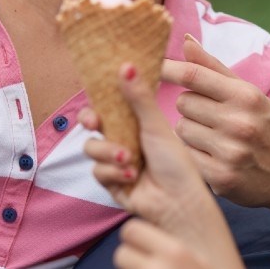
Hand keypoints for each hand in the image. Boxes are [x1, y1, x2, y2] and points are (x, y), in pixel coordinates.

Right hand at [81, 62, 242, 268]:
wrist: (179, 203)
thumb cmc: (176, 163)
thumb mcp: (156, 126)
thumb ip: (139, 98)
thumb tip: (125, 65)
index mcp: (136, 123)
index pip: (108, 106)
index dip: (97, 100)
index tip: (97, 95)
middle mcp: (124, 139)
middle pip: (93, 126)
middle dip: (90, 123)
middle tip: (95, 122)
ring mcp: (116, 162)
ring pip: (92, 149)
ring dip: (108, 152)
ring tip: (129, 159)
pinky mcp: (112, 182)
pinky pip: (98, 171)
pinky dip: (113, 173)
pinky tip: (131, 176)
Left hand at [162, 35, 269, 207]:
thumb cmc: (267, 128)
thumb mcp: (249, 94)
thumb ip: (214, 68)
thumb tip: (185, 41)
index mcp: (246, 96)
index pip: (194, 75)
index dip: (168, 69)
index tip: (152, 66)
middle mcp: (238, 122)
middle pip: (183, 102)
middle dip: (190, 107)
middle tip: (210, 116)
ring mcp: (229, 151)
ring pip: (180, 129)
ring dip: (189, 131)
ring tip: (213, 137)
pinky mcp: (220, 177)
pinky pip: (186, 155)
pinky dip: (193, 155)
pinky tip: (213, 156)